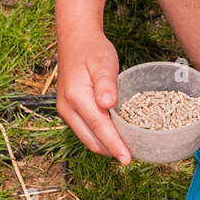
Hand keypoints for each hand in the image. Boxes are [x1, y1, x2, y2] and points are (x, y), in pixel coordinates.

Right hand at [56, 29, 130, 161]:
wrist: (76, 40)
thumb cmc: (92, 50)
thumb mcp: (104, 63)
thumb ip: (106, 84)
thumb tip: (107, 105)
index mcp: (76, 97)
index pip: (99, 128)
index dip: (114, 145)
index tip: (127, 159)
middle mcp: (67, 108)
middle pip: (91, 140)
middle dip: (111, 151)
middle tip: (133, 157)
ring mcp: (66, 111)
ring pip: (87, 138)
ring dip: (106, 146)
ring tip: (127, 150)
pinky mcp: (69, 110)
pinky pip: (86, 131)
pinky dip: (100, 137)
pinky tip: (116, 137)